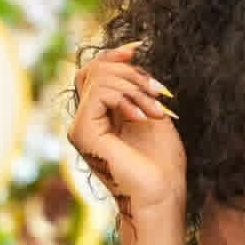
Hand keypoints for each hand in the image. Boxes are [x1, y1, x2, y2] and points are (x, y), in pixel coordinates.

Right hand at [67, 42, 185, 229]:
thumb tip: (130, 54)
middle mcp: (86, 120)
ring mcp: (81, 127)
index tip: (137, 49)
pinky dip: (126, 98)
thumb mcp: (154, 113)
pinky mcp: (82, 133)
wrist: (161, 195)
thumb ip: (138, 88)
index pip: (94, 71)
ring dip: (135, 88)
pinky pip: (99, 94)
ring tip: (157, 111)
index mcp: (101, 115)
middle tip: (161, 93)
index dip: (112, 55)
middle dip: (133, 73)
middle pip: (95, 69)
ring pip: (99, 77)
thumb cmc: (163, 163)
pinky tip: (143, 117)